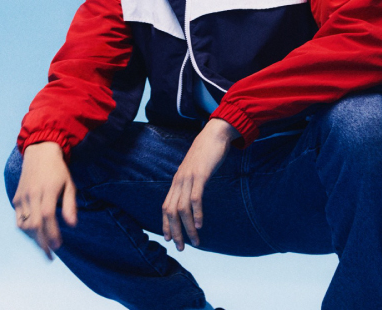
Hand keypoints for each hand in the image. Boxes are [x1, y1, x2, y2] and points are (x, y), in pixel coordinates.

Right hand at [12, 141, 77, 259]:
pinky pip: (19, 219)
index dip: (51, 233)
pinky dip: (26, 229)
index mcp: (47, 191)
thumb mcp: (70, 184)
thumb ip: (70, 205)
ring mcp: (21, 197)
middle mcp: (32, 195)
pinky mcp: (16, 198)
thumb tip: (72, 225)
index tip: (58, 246)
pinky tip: (35, 235)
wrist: (39, 154)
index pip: (47, 217)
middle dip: (42, 242)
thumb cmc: (58, 170)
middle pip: (34, 224)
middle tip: (50, 255)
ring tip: (44, 246)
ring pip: (24, 224)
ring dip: (33, 238)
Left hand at [162, 118, 237, 250]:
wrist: (215, 133)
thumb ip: (193, 181)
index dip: (166, 224)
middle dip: (175, 232)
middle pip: (171, 212)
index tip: (170, 239)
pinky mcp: (200, 175)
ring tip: (195, 241)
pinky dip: (196, 213)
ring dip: (187, 228)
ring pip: (182, 208)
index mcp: (177, 181)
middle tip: (181, 247)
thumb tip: (194, 194)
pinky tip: (199, 225)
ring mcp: (188, 178)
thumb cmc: (208, 152)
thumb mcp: (197, 169)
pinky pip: (195, 198)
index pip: (166, 207)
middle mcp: (179, 181)